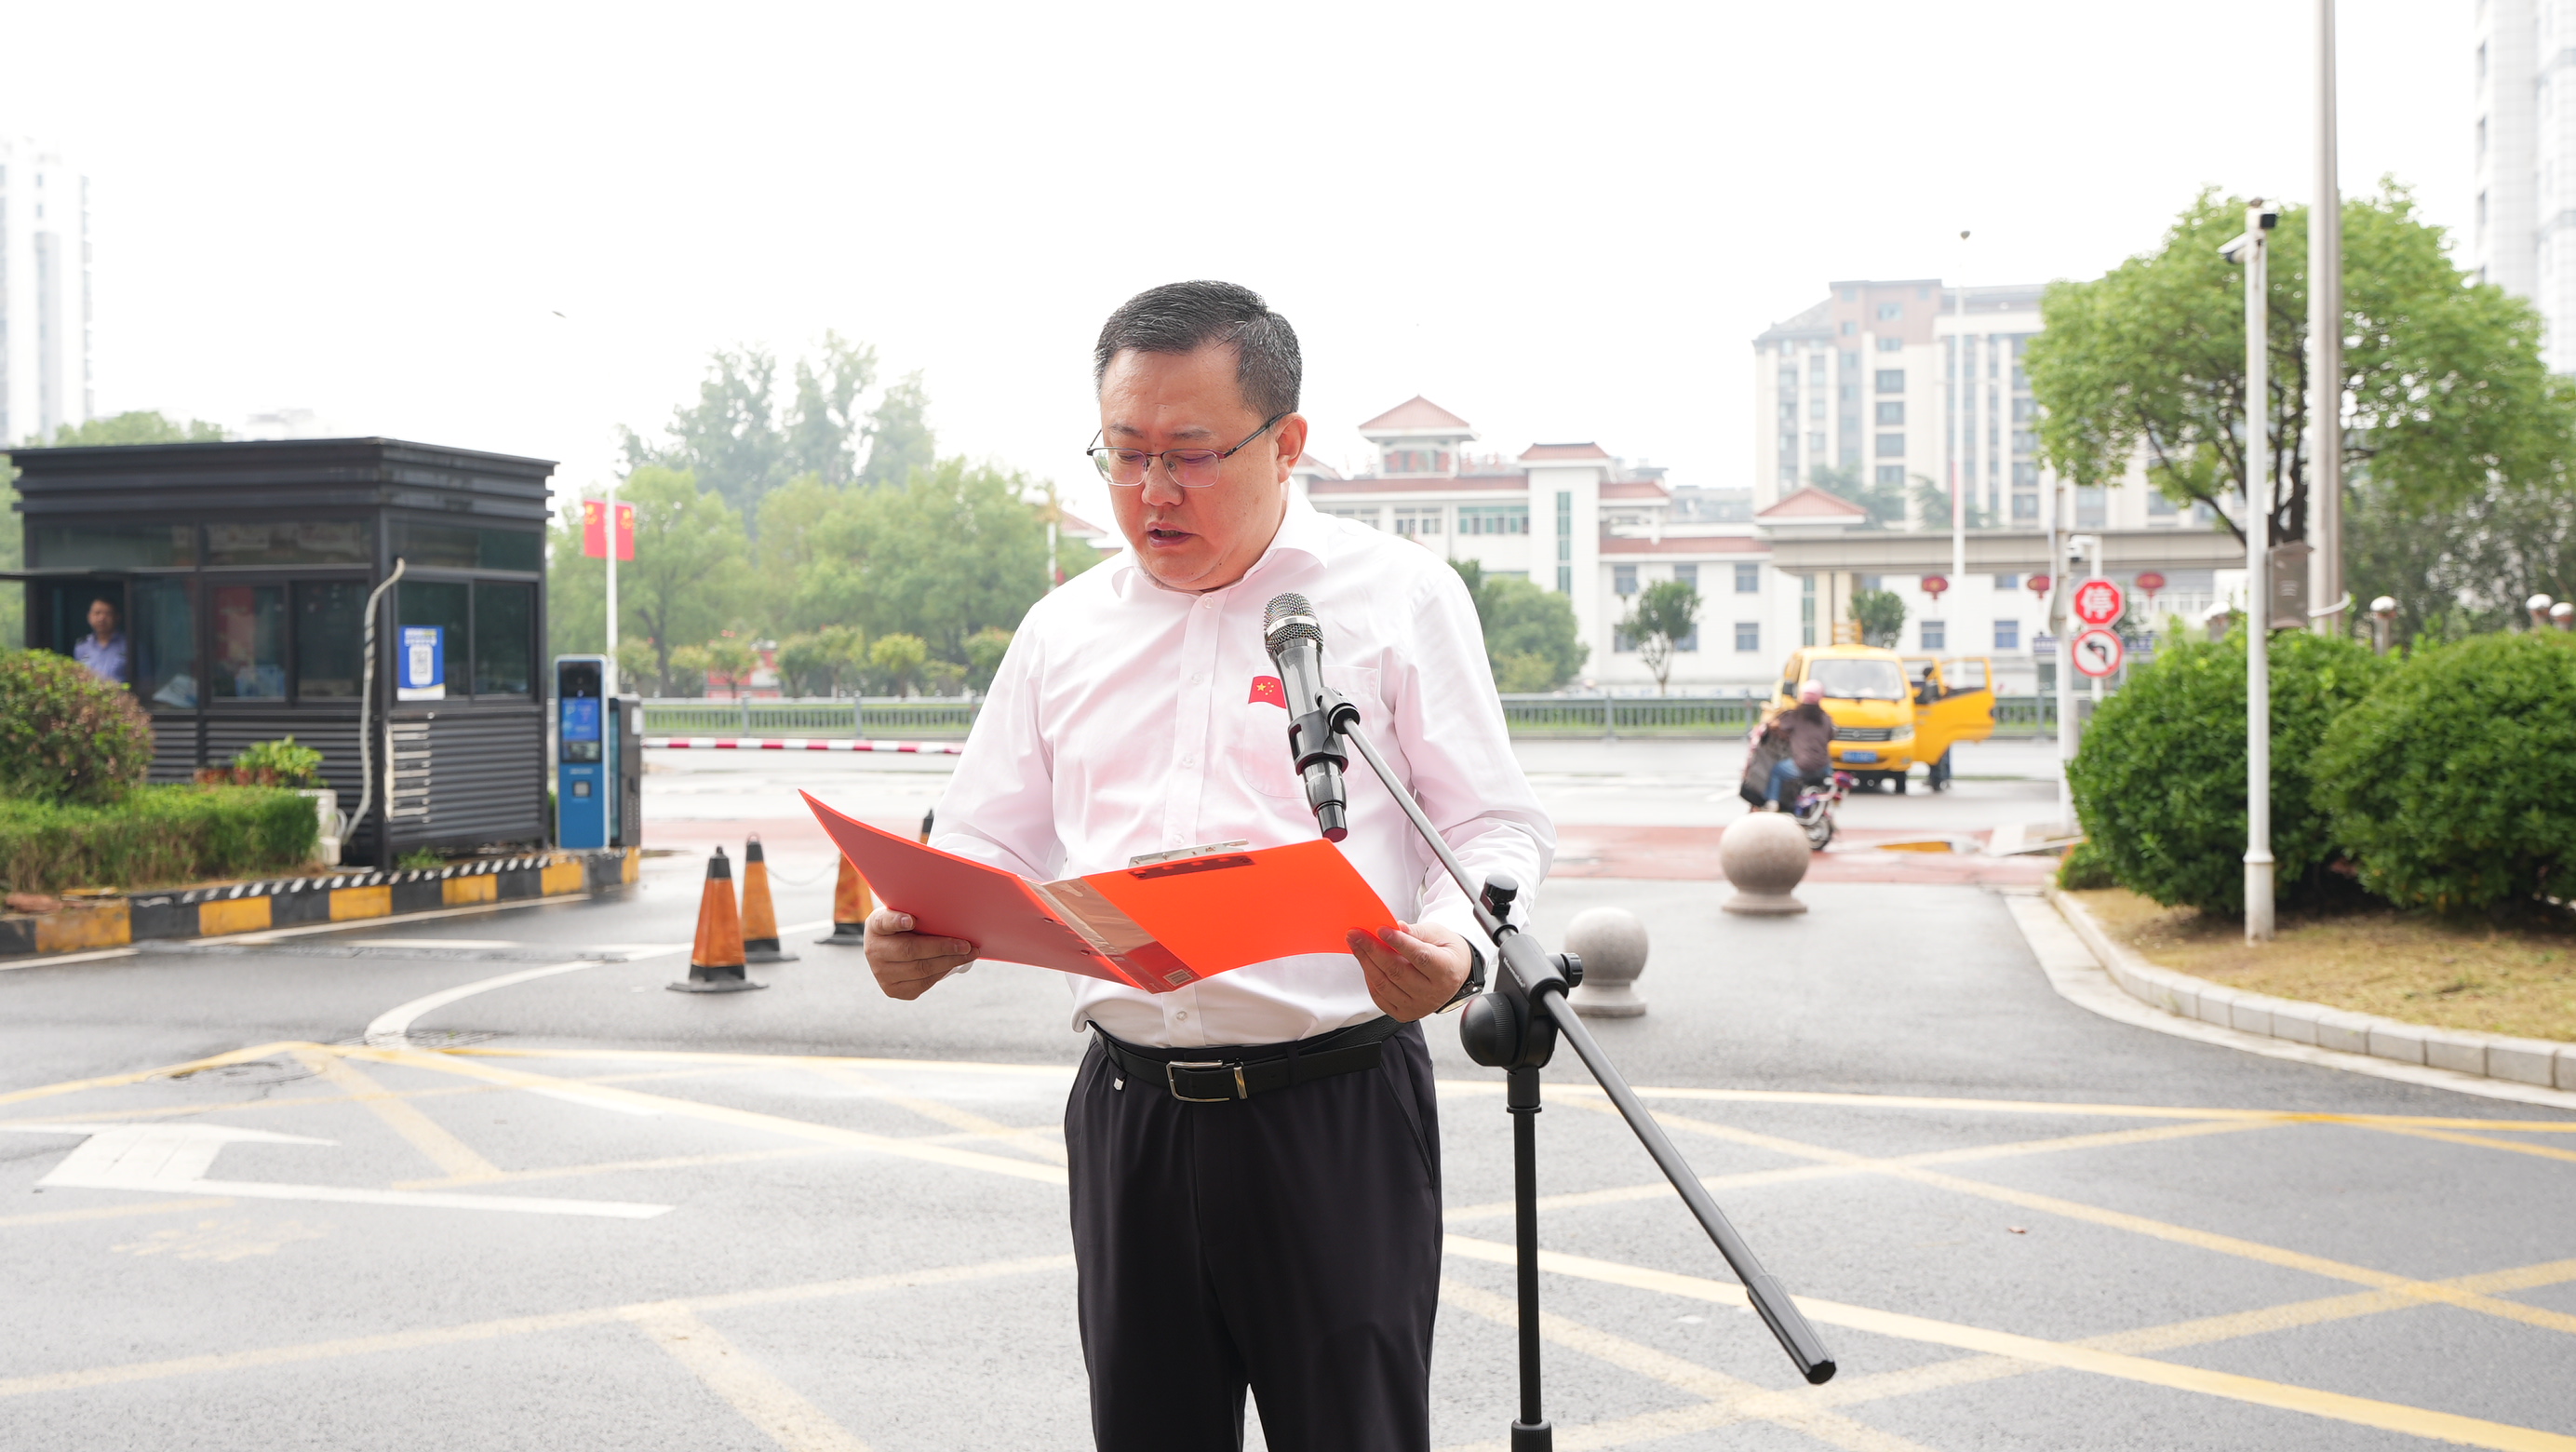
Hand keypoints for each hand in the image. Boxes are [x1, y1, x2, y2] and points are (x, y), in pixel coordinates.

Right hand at [863, 908, 976, 1000]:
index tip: (911, 920)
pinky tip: (954, 964)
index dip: (897, 921)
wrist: (889, 951)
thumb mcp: (903, 913)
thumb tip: (947, 914)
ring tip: (968, 954)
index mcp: (876, 926)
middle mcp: (874, 951)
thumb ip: (916, 912)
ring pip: (921, 970)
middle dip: (943, 948)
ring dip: (949, 962)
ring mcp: (882, 974)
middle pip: (911, 951)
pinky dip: (942, 973)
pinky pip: (923, 984)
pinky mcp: (893, 990)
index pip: (885, 922)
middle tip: (966, 945)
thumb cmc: (904, 927)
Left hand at [1346, 919, 1471, 1022]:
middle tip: (1357, 934)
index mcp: (1446, 971)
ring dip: (1366, 962)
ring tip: (1356, 944)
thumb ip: (1417, 932)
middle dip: (1373, 950)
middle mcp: (1433, 993)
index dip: (1399, 943)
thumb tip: (1397, 927)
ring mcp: (1418, 1006)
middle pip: (1397, 971)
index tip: (1381, 929)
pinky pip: (1380, 997)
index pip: (1420, 957)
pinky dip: (1369, 978)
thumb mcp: (1439, 935)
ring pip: (1385, 985)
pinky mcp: (1405, 1014)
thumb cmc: (1446, 952)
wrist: (1454, 974)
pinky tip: (1365, 962)